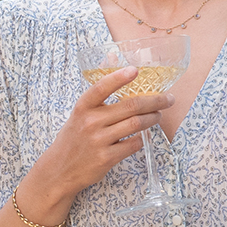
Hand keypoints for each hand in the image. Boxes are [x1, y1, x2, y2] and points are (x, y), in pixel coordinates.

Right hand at [21, 67, 172, 218]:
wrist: (59, 170)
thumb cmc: (73, 138)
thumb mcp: (80, 113)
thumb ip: (98, 89)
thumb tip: (111, 56)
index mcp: (83, 107)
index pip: (101, 87)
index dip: (119, 77)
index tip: (135, 70)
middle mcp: (90, 122)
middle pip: (130, 106)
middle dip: (155, 101)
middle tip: (168, 99)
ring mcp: (98, 141)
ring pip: (136, 124)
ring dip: (153, 118)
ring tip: (158, 115)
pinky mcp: (106, 158)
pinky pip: (133, 144)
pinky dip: (142, 138)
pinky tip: (143, 134)